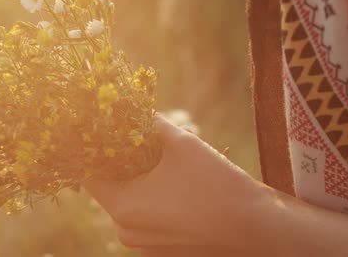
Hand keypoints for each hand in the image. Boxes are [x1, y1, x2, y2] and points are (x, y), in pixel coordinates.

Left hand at [84, 117, 268, 253]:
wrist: (259, 229)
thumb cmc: (218, 184)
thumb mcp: (182, 143)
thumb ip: (150, 123)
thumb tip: (131, 105)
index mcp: (124, 207)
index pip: (89, 174)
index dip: (92, 149)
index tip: (101, 129)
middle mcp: (126, 231)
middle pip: (108, 188)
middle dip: (117, 161)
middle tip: (130, 136)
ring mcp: (144, 244)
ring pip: (128, 202)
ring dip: (135, 178)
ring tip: (155, 155)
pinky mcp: (161, 248)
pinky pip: (144, 216)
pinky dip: (149, 197)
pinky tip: (170, 180)